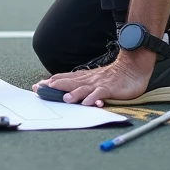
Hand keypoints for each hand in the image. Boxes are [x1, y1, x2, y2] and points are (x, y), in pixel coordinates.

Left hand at [33, 50, 155, 106]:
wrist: (131, 67)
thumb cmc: (112, 76)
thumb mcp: (93, 80)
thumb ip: (80, 85)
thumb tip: (65, 91)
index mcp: (83, 78)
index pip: (64, 79)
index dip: (50, 83)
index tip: (37, 86)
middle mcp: (88, 80)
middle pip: (69, 82)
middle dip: (55, 86)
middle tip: (42, 89)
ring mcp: (99, 83)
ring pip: (84, 88)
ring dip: (74, 93)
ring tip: (65, 98)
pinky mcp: (110, 88)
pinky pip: (101, 93)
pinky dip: (94, 97)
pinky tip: (88, 102)